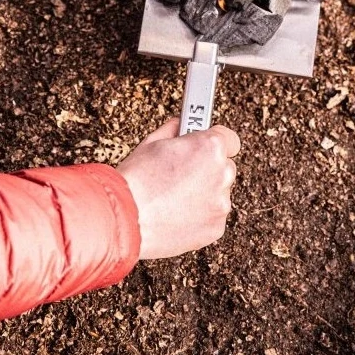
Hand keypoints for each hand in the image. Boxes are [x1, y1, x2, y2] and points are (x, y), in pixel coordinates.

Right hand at [116, 118, 239, 259]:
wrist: (124, 220)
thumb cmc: (136, 180)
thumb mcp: (152, 142)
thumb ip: (175, 130)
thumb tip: (180, 126)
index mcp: (210, 147)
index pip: (230, 139)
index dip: (214, 142)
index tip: (204, 147)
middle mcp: (222, 174)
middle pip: (225, 167)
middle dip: (208, 169)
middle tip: (182, 174)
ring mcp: (221, 203)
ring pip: (219, 194)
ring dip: (205, 193)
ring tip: (174, 197)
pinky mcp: (216, 228)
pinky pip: (213, 217)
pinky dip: (200, 216)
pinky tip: (176, 214)